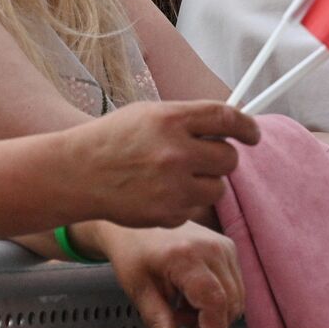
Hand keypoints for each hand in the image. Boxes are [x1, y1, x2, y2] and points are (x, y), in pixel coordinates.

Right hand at [62, 101, 260, 228]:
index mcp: (172, 119)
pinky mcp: (167, 213)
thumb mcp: (150, 114)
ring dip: (206, 183)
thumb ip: (189, 119)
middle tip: (205, 158)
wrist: (75, 174)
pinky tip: (160, 193)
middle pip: (229, 158)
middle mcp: (175, 151)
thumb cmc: (114, 139)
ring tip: (178, 177)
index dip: (247, 127)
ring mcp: (172, 185)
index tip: (253, 135)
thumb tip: (231, 125)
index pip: (227, 118)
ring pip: (217, 188)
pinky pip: (195, 209)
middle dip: (222, 158)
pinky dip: (184, 203)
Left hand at [85, 221, 243, 327]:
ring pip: (235, 295)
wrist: (140, 217)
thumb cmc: (134, 248)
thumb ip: (157, 321)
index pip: (215, 301)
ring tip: (182, 317)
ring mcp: (223, 245)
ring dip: (215, 315)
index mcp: (187, 256)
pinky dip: (218, 300)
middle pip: (229, 301)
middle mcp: (212, 248)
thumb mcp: (139, 289)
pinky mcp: (227, 247)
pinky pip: (234, 283)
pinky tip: (192, 302)